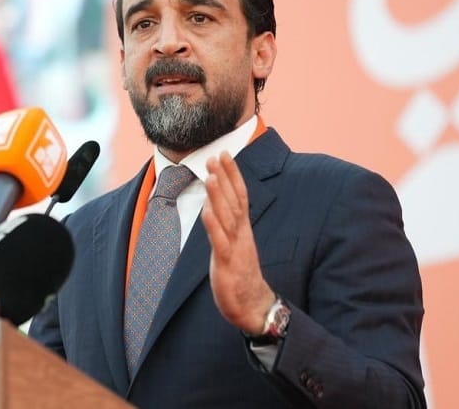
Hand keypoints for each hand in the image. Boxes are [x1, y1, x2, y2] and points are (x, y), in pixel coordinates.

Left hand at [200, 151, 275, 334]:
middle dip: (224, 177)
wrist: (253, 305)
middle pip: (234, 200)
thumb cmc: (241, 273)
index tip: (226, 153)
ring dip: (218, 196)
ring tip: (210, 175)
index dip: (232, 174)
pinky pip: (220, 242)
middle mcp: (241, 234)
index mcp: (243, 229)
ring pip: (227, 218)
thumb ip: (227, 223)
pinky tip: (206, 211)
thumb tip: (214, 203)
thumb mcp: (235, 244)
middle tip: (217, 154)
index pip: (240, 195)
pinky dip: (213, 226)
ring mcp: (235, 247)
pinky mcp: (227, 264)